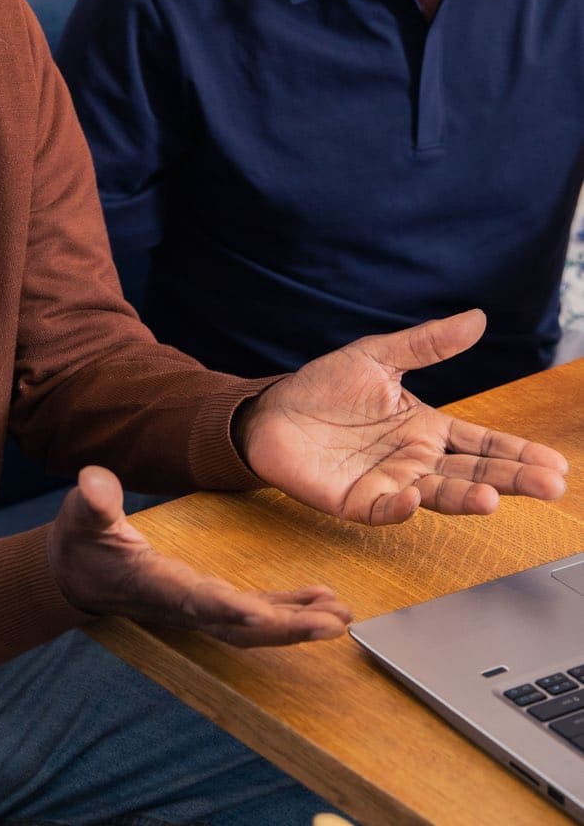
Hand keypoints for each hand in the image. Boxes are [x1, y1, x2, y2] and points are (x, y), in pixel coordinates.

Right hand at [47, 464, 351, 645]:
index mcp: (156, 584)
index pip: (196, 601)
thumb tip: (95, 480)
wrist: (77, 576)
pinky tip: (322, 601)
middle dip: (286, 627)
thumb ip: (93, 501)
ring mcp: (199, 608)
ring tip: (341, 616)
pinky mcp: (209, 602)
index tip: (262, 616)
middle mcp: (184, 605)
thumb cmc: (81, 543)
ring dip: (298, 624)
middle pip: (240, 627)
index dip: (228, 611)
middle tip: (333, 623)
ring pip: (255, 627)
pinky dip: (289, 610)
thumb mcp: (81, 516)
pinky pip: (256, 614)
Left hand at [241, 309, 567, 525]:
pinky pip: (384, 508)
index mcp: (425, 428)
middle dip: (512, 479)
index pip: (483, 443)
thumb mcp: (378, 357)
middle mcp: (415, 461)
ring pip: (437, 494)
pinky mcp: (356, 502)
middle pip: (473, 472)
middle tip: (550, 485)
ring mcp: (389, 484)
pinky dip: (400, 505)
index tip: (555, 462)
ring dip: (464, 498)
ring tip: (493, 498)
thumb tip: (477, 317)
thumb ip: (427, 344)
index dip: (518, 452)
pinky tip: (414, 496)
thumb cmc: (324, 388)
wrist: (271, 412)